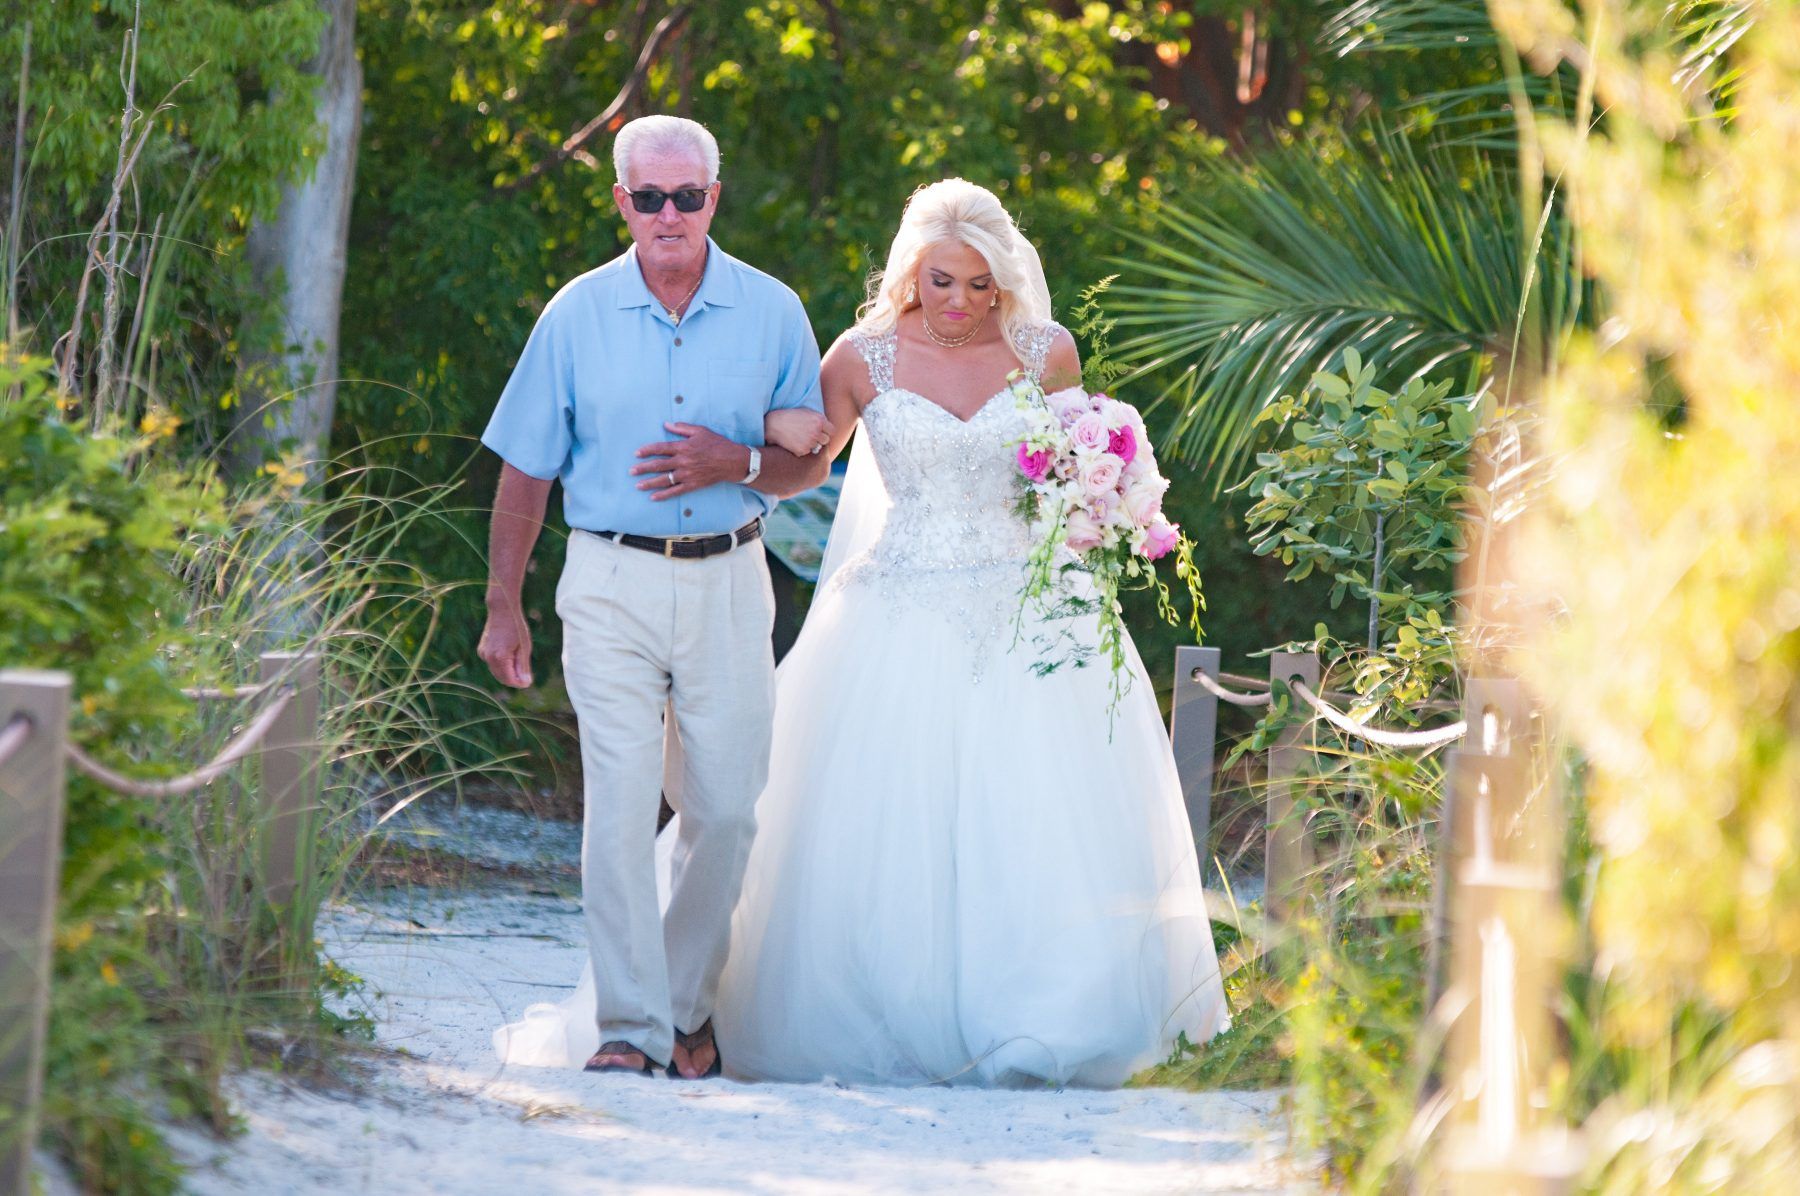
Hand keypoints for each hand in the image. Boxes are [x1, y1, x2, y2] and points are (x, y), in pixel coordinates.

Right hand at [478, 599, 532, 687]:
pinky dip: (501, 665)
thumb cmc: (516, 627)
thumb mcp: (524, 647)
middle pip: (501, 678)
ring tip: (518, 661)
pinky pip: (492, 664)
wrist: (502, 610)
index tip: (528, 682)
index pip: (509, 680)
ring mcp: (483, 654)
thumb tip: (525, 683)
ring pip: (496, 672)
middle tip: (525, 675)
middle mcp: (488, 657)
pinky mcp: (481, 650)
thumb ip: (523, 666)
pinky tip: (509, 655)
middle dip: (513, 680)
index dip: (520, 683)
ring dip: (507, 673)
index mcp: (500, 657)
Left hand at [631, 422, 751, 499]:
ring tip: (638, 485)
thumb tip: (666, 424)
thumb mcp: (700, 431)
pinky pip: (675, 491)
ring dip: (649, 483)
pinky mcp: (692, 484)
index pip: (660, 449)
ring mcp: (687, 475)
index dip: (647, 451)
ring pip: (664, 480)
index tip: (636, 454)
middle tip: (631, 471)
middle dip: (643, 468)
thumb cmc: (717, 444)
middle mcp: (683, 461)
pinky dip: (664, 495)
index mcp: (683, 447)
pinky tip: (653, 497)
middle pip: (658, 465)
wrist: (732, 461)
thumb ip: (681, 428)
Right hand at [763, 408, 833, 456]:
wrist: (773, 424)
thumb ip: (819, 420)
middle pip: (826, 440)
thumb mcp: (806, 412)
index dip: (826, 432)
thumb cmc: (790, 416)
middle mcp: (817, 432)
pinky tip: (793, 442)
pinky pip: (806, 452)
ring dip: (811, 445)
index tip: (821, 432)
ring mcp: (810, 442)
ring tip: (799, 438)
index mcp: (819, 421)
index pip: (832, 431)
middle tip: (810, 436)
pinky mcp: (802, 450)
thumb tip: (827, 428)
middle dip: (819, 439)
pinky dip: (801, 449)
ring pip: (816, 448)